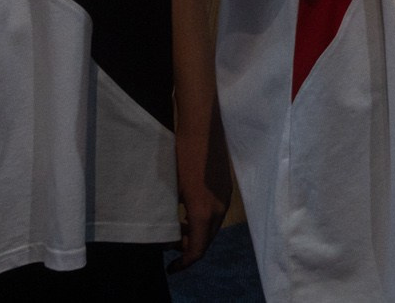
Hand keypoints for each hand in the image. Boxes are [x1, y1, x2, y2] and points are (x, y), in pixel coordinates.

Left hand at [171, 138, 232, 272]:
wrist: (202, 127)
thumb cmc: (182, 157)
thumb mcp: (172, 189)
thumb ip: (173, 214)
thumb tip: (169, 230)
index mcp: (204, 212)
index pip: (198, 250)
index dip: (184, 263)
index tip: (170, 267)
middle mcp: (219, 208)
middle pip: (207, 240)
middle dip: (189, 248)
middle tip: (170, 248)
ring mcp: (225, 196)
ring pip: (213, 226)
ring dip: (197, 233)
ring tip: (178, 230)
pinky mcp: (226, 186)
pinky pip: (216, 212)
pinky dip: (203, 220)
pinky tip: (188, 211)